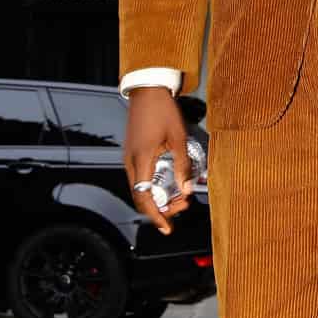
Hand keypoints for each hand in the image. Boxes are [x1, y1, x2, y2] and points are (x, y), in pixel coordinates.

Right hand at [123, 88, 192, 236]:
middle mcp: (131, 162)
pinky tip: (168, 184)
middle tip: (182, 206)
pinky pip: (139, 178)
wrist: (147, 90)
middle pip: (140, 197)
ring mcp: (129, 157)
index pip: (144, 197)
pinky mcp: (132, 153)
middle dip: (160, 208)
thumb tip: (188, 189)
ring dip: (157, 197)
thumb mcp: (179, 138)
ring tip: (178, 196)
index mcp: (141, 159)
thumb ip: (183, 165)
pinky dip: (152, 186)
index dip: (156, 215)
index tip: (167, 227)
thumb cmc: (163, 110)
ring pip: (139, 189)